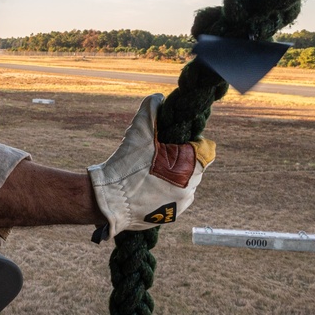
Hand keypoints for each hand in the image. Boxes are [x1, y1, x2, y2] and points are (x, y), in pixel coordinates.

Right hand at [88, 93, 214, 239]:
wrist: (109, 200)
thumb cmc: (126, 165)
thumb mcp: (138, 131)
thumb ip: (150, 109)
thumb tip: (158, 98)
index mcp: (190, 168)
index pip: (205, 148)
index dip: (188, 141)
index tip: (173, 140)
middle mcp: (191, 189)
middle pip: (194, 165)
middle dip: (180, 158)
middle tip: (157, 154)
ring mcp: (181, 205)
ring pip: (185, 182)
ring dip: (173, 174)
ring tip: (150, 171)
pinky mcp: (171, 217)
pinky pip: (175, 197)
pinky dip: (166, 190)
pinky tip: (148, 186)